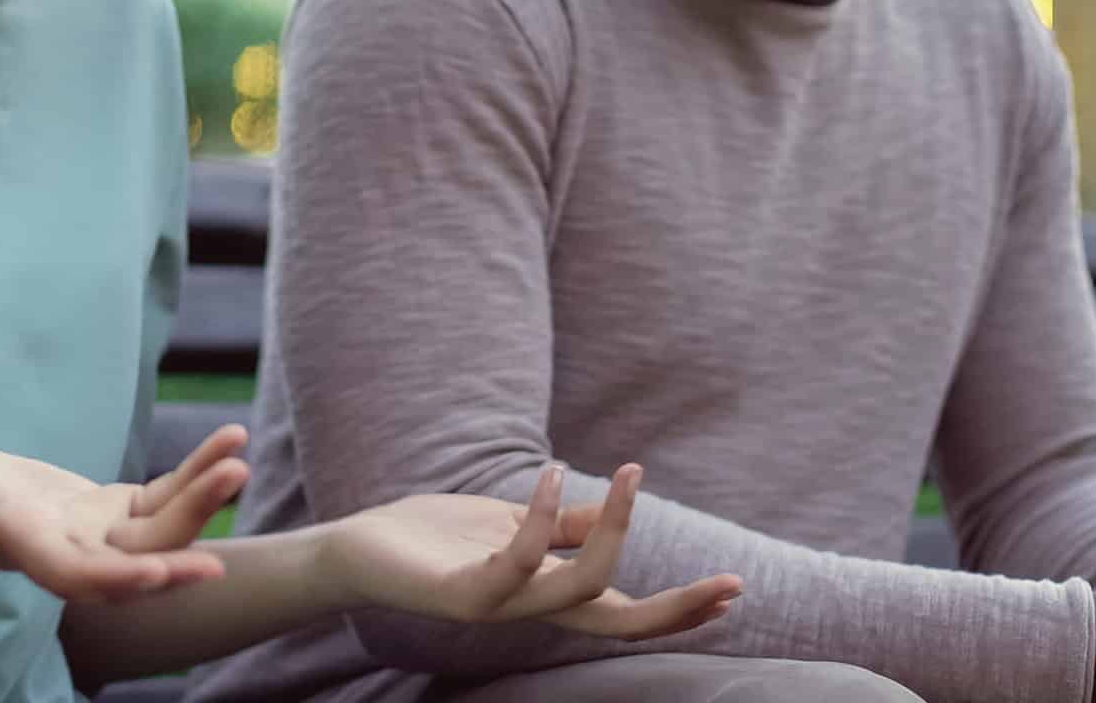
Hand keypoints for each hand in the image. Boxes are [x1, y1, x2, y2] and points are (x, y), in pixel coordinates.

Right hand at [0, 425, 250, 602]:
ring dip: (202, 497)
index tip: (166, 571)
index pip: (79, 576)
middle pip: (138, 552)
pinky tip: (227, 442)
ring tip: (238, 455)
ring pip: (160, 528)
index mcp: (27, 548)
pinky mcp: (108, 509)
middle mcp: (70, 551)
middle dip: (187, 525)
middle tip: (235, 480)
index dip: (124, 577)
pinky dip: (194, 474)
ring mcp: (95, 533)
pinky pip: (161, 497)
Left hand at [319, 462, 743, 639]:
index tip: (734, 591)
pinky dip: (545, 513)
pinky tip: (555, 472)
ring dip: (614, 531)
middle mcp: (530, 610)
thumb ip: (562, 528)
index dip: (679, 610)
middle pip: (620, 624)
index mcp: (547, 594)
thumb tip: (615, 511)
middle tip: (730, 583)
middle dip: (677, 608)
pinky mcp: (463, 593)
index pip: (625, 613)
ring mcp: (499, 606)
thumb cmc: (437, 538)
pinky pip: (519, 558)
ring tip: (632, 475)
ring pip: (580, 591)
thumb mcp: (512, 525)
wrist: (360, 551)